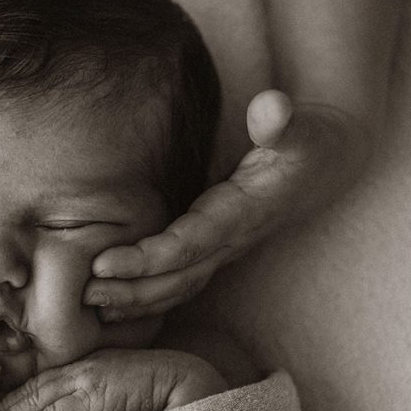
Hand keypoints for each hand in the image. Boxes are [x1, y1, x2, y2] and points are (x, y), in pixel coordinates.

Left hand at [0, 349, 226, 410]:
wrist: (192, 386)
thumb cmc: (164, 400)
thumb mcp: (121, 403)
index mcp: (86, 374)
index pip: (35, 392)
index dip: (8, 408)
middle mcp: (78, 374)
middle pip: (26, 395)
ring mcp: (83, 381)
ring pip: (31, 403)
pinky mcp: (90, 392)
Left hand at [84, 89, 368, 321]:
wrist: (326, 167)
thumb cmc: (308, 143)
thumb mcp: (301, 129)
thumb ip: (282, 122)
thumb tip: (271, 107)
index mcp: (242, 214)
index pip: (189, 244)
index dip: (148, 259)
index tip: (103, 262)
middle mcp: (231, 240)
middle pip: (177, 277)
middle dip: (131, 289)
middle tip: (83, 291)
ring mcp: (223, 250)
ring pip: (177, 287)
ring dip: (135, 299)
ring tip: (90, 303)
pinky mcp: (215, 250)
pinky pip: (180, 283)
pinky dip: (148, 298)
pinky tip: (114, 303)